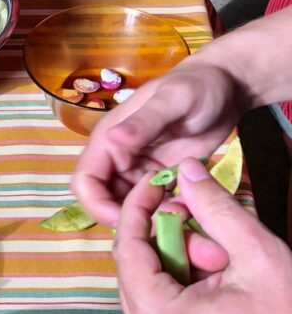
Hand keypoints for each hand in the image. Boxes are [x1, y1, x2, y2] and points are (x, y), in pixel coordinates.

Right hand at [71, 62, 242, 226]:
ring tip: (186, 219)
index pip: (85, 183)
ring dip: (153, 221)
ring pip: (132, 210)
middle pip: (106, 203)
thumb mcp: (173, 100)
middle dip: (130, 220)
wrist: (227, 87)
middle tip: (165, 227)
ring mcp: (140, 172)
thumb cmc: (197, 86)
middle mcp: (119, 159)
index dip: (98, 207)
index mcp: (109, 140)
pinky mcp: (163, 181)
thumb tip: (112, 139)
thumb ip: (144, 122)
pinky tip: (195, 214)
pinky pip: (157, 207)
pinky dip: (171, 216)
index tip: (130, 222)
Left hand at [114, 159, 291, 313]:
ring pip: (149, 286)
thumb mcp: (257, 256)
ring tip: (226, 265)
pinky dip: (183, 287)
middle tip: (213, 236)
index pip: (126, 246)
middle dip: (171, 238)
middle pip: (135, 266)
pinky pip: (161, 311)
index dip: (139, 206)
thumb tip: (187, 171)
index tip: (158, 182)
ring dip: (181, 263)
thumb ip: (215, 208)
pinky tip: (222, 286)